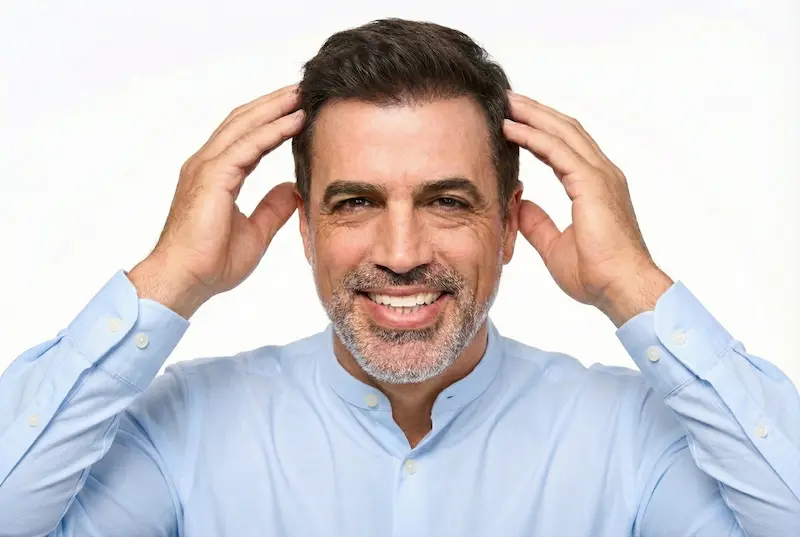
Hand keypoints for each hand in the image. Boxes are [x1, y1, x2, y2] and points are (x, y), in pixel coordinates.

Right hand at [128, 84, 303, 318]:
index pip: (246, 136)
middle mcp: (207, 164)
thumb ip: (271, 208)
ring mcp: (206, 167)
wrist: (183, 281)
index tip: (298, 108)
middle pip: (244, 121)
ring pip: (245, 125)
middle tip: (303, 89)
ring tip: (302, 94)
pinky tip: (294, 121)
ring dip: (275, 107)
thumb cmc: (210, 263)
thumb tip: (290, 189)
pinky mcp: (212, 177)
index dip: (272, 119)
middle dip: (274, 103)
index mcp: (216, 175)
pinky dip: (272, 131)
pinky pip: (247, 146)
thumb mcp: (255, 232)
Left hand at [503, 91, 672, 326]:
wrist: (622, 289)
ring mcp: (600, 176)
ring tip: (507, 104)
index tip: (515, 121)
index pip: (566, 148)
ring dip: (533, 116)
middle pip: (566, 131)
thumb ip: (538, 223)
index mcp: (596, 188)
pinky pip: (558, 150)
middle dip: (536, 113)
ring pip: (562, 133)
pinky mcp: (592, 183)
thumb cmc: (597, 275)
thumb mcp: (555, 246)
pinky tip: (512, 129)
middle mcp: (602, 174)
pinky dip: (533, 136)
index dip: (541, 131)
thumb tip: (519, 205)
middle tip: (509, 100)